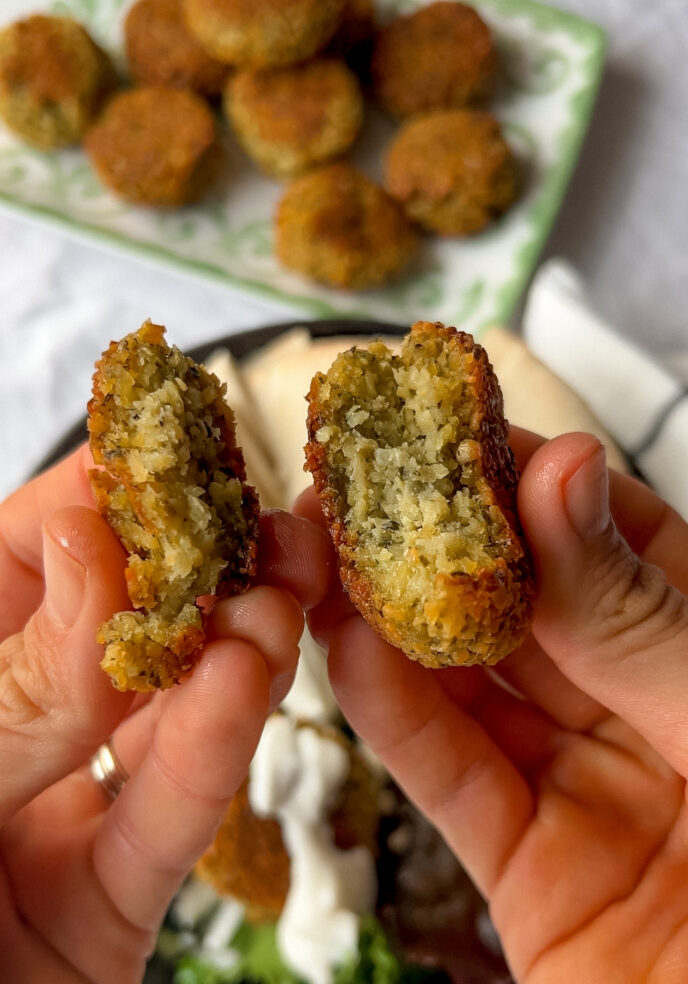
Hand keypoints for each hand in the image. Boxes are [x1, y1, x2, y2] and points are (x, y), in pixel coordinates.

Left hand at [0, 445, 332, 983]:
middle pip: (118, 630)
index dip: (102, 500)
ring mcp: (60, 815)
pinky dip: (207, 760)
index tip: (176, 458)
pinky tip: (243, 693)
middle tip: (268, 534)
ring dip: (230, 658)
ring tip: (275, 609)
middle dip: (198, 576)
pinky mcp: (109, 907)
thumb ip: (13, 683)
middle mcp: (12, 728)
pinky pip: (163, 830)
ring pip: (161, 721)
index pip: (28, 552)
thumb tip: (89, 536)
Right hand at [296, 430, 687, 983]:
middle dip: (435, 545)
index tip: (444, 430)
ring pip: (473, 684)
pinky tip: (350, 656)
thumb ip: (636, 614)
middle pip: (524, 604)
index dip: (522, 477)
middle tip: (356, 489)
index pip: (606, 532)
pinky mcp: (530, 869)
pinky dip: (397, 718)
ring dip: (394, 622)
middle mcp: (643, 704)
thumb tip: (564, 468)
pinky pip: (455, 781)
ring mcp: (584, 783)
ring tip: (327, 559)